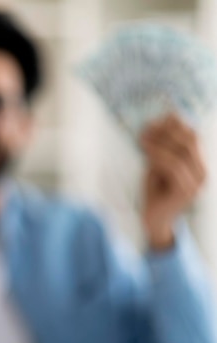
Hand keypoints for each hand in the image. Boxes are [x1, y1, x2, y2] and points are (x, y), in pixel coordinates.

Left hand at [140, 113, 205, 249]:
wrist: (154, 220)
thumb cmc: (154, 191)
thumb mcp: (158, 164)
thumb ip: (163, 147)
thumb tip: (161, 120)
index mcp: (199, 162)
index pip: (193, 134)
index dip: (174, 124)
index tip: (151, 120)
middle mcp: (203, 171)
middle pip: (190, 139)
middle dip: (166, 130)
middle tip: (145, 128)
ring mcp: (197, 181)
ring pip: (182, 151)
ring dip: (159, 141)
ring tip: (141, 139)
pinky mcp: (187, 191)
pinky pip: (174, 166)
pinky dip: (158, 156)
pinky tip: (145, 152)